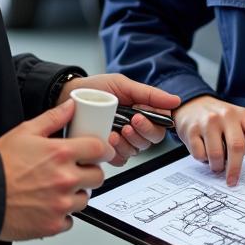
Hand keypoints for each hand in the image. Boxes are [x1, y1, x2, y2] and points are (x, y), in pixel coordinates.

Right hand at [0, 100, 114, 241]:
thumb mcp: (25, 131)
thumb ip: (53, 117)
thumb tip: (71, 106)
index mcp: (60, 154)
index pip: (99, 149)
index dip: (102, 150)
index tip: (99, 152)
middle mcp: (65, 179)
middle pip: (98, 176)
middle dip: (89, 172)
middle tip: (75, 171)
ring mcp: (61, 204)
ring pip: (85, 199)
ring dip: (76, 194)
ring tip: (56, 189)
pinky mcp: (54, 225)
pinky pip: (70, 220)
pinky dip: (63, 215)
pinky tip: (48, 205)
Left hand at [58, 73, 179, 166]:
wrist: (68, 96)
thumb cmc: (95, 88)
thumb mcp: (122, 85)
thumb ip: (149, 94)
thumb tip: (175, 100)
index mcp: (141, 111)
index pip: (160, 126)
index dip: (153, 125)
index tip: (139, 115)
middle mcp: (133, 127)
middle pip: (151, 141)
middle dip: (141, 134)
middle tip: (128, 124)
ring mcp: (121, 140)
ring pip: (136, 151)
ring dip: (128, 143)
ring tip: (115, 132)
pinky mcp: (108, 151)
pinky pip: (120, 159)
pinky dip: (116, 152)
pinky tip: (108, 140)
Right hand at [173, 95, 244, 186]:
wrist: (192, 104)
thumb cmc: (218, 117)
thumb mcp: (237, 119)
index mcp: (240, 115)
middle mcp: (225, 116)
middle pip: (236, 147)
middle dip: (234, 169)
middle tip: (232, 180)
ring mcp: (207, 122)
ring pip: (216, 155)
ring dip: (216, 166)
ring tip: (216, 163)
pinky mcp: (191, 130)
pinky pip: (200, 155)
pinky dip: (202, 159)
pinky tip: (203, 152)